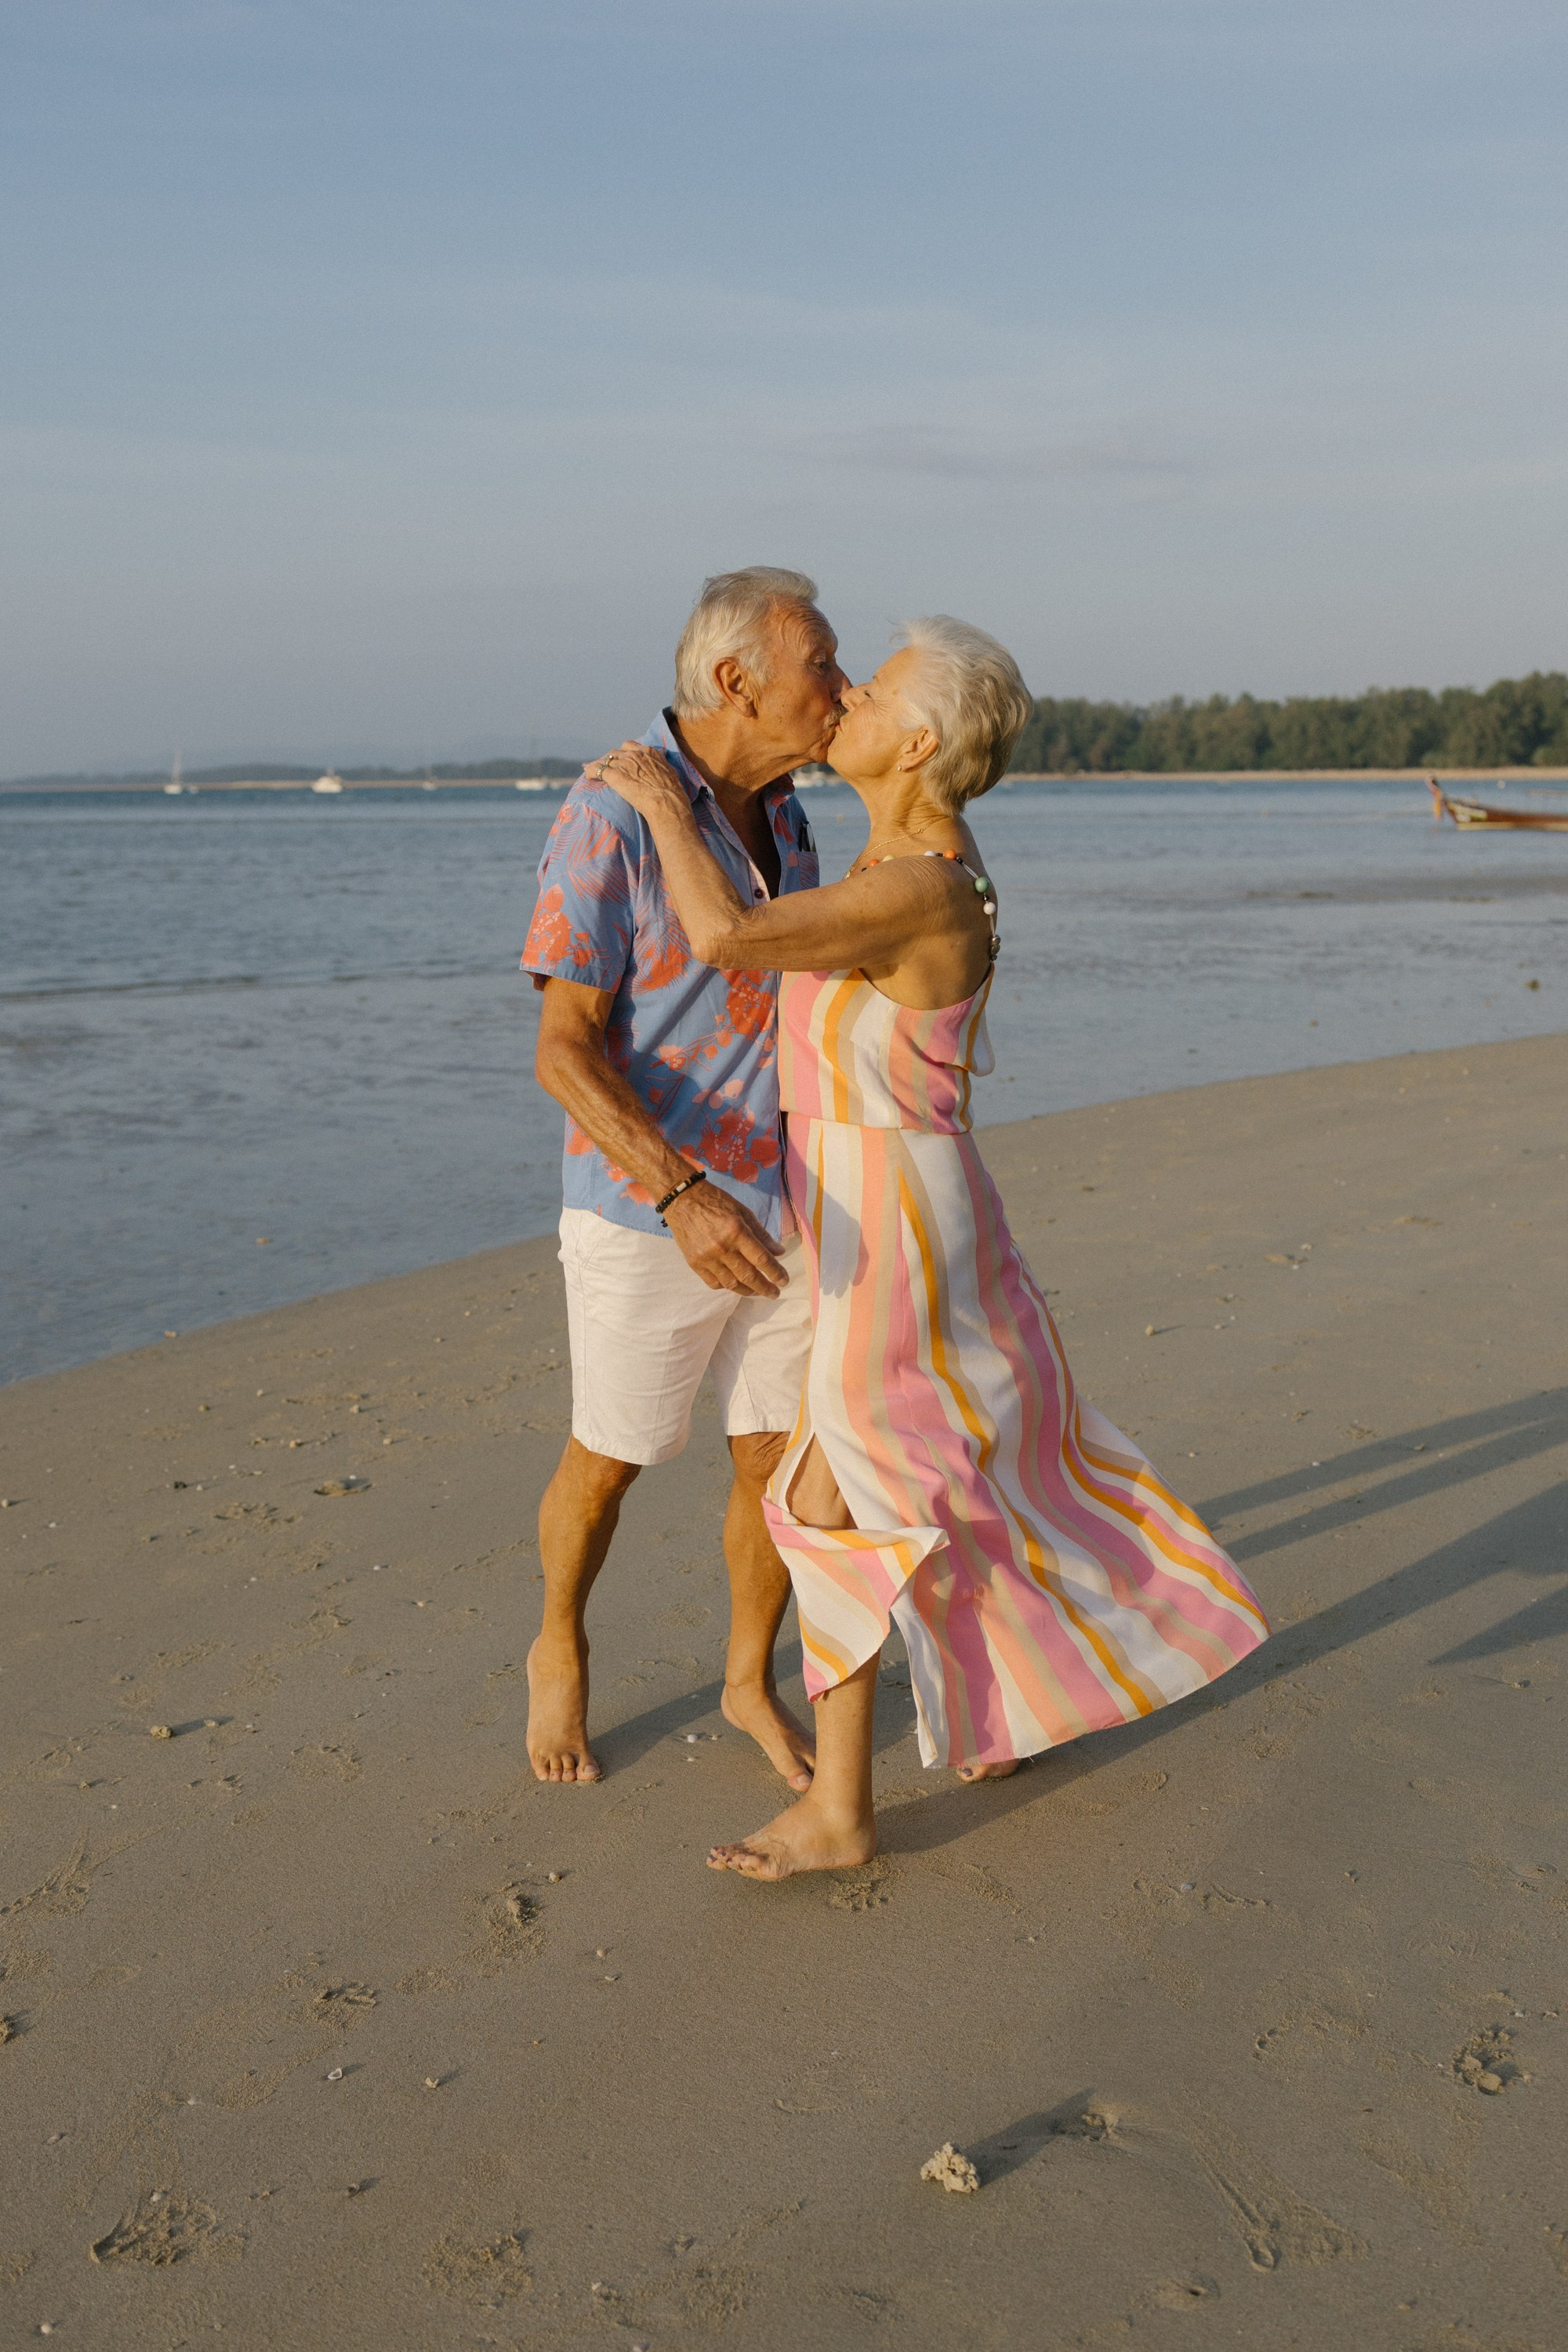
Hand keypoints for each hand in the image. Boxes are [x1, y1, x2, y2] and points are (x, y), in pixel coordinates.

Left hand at [590, 742, 689, 822]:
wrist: (667, 802)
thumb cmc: (672, 792)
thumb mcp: (670, 772)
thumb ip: (662, 766)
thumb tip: (662, 768)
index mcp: (648, 752)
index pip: (629, 746)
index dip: (623, 753)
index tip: (622, 760)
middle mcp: (634, 755)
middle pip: (615, 752)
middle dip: (611, 759)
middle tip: (608, 768)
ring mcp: (623, 764)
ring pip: (605, 760)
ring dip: (600, 765)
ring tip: (596, 772)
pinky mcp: (614, 775)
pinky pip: (596, 769)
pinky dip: (590, 772)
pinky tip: (588, 777)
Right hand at [663, 1179, 786, 1296]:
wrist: (682, 1199)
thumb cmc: (716, 1202)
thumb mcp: (743, 1212)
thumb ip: (761, 1234)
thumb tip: (779, 1252)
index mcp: (737, 1231)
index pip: (761, 1259)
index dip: (775, 1272)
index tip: (784, 1281)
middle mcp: (722, 1247)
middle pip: (748, 1276)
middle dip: (765, 1288)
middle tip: (775, 1293)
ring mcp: (706, 1257)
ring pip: (731, 1283)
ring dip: (748, 1291)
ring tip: (757, 1291)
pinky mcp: (694, 1263)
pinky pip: (714, 1283)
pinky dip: (727, 1286)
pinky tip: (735, 1284)